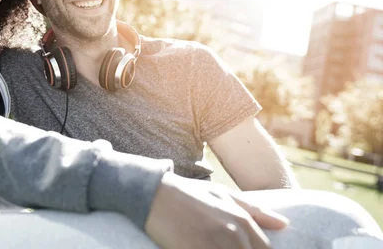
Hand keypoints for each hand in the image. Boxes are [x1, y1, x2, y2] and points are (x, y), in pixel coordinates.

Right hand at [145, 172, 288, 248]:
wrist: (154, 195)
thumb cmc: (189, 195)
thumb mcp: (222, 196)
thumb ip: (255, 211)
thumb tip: (284, 224)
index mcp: (242, 221)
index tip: (238, 247)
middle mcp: (233, 235)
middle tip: (217, 244)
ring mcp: (214, 246)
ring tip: (209, 245)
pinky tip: (199, 248)